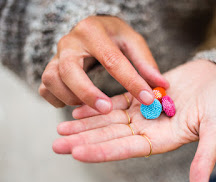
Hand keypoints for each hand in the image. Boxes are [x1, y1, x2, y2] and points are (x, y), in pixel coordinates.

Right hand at [38, 16, 168, 112]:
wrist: (91, 29)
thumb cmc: (114, 36)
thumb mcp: (132, 41)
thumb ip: (145, 63)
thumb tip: (161, 85)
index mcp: (93, 31)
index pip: (112, 60)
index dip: (131, 81)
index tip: (148, 99)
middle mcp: (70, 43)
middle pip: (69, 70)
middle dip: (88, 93)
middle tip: (107, 109)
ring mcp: (56, 56)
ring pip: (52, 79)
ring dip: (71, 98)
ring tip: (93, 106)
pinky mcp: (50, 69)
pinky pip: (44, 88)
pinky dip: (57, 100)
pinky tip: (76, 104)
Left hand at [53, 60, 215, 181]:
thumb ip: (204, 160)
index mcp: (164, 140)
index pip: (128, 149)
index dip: (104, 151)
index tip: (77, 152)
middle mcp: (151, 129)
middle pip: (113, 136)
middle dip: (85, 140)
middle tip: (57, 144)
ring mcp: (146, 112)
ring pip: (110, 119)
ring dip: (87, 124)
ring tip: (62, 128)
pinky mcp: (143, 94)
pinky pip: (117, 101)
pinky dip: (98, 105)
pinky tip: (79, 109)